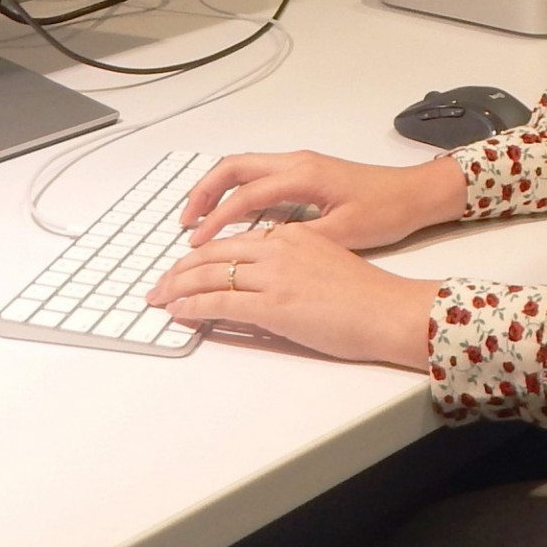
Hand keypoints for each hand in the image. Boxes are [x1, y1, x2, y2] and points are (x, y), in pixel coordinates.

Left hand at [146, 221, 438, 367]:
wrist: (388, 310)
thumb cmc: (367, 294)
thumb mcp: (325, 262)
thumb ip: (291, 263)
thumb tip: (264, 281)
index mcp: (290, 236)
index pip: (232, 241)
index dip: (201, 254)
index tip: (184, 267)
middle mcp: (278, 248)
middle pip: (214, 253)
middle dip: (179, 270)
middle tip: (158, 284)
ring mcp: (274, 276)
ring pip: (210, 275)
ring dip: (177, 287)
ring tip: (159, 298)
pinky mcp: (274, 305)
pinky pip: (220, 303)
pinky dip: (192, 306)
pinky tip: (178, 311)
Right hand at [180, 151, 465, 249]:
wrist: (415, 194)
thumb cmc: (384, 212)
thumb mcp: (343, 233)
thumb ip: (300, 240)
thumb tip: (261, 252)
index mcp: (302, 175)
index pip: (246, 195)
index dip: (217, 220)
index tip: (196, 242)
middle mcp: (295, 162)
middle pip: (234, 167)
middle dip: (203, 192)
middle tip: (184, 224)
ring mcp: (299, 163)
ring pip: (244, 167)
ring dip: (217, 189)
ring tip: (198, 218)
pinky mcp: (305, 171)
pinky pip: (258, 173)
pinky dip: (235, 189)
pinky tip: (230, 213)